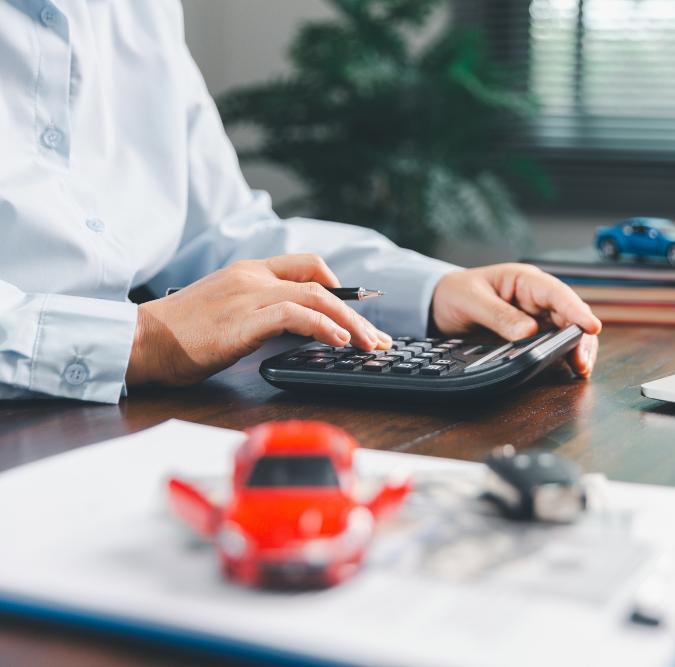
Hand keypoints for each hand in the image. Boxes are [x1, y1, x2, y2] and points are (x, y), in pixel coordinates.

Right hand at [126, 254, 391, 386]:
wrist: (143, 340)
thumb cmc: (181, 334)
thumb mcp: (228, 312)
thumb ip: (261, 311)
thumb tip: (298, 328)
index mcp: (249, 271)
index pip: (307, 264)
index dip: (339, 286)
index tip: (356, 312)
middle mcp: (253, 277)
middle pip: (321, 284)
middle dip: (356, 312)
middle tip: (376, 337)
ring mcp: (249, 295)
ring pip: (317, 298)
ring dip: (350, 323)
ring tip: (368, 344)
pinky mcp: (245, 319)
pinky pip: (297, 316)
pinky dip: (324, 327)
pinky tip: (339, 342)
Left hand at [431, 263, 601, 376]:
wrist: (438, 304)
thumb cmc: (455, 293)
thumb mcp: (471, 301)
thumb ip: (499, 316)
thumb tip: (528, 332)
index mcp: (524, 281)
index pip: (557, 294)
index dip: (576, 311)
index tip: (592, 327)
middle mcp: (536, 298)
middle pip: (569, 316)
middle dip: (580, 338)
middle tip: (582, 361)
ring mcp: (536, 317)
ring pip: (567, 332)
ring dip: (576, 349)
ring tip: (580, 369)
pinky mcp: (531, 336)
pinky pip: (553, 345)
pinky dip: (562, 357)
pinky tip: (568, 370)